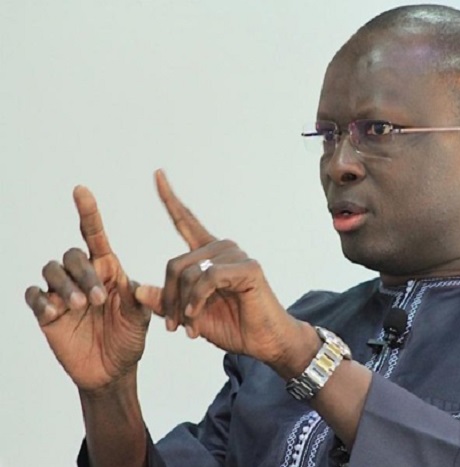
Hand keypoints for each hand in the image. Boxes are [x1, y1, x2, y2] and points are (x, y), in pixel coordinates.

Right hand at [25, 186, 150, 391]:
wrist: (113, 370)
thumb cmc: (129, 338)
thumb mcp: (141, 318)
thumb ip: (139, 300)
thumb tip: (136, 286)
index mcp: (108, 269)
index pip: (94, 235)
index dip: (88, 212)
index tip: (81, 190)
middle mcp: (84, 276)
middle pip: (72, 256)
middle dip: (83, 274)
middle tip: (97, 299)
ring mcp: (63, 293)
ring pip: (52, 270)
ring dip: (64, 285)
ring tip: (79, 305)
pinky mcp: (46, 313)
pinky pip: (34, 295)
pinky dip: (41, 299)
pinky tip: (53, 312)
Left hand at [135, 171, 317, 373]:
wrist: (264, 342)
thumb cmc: (232, 325)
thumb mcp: (190, 314)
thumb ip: (166, 302)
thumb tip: (136, 288)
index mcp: (208, 254)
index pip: (185, 221)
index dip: (170, 198)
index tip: (158, 174)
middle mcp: (221, 248)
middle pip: (175, 263)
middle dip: (168, 299)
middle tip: (172, 327)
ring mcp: (236, 255)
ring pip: (189, 273)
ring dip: (183, 305)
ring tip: (188, 327)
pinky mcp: (248, 268)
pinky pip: (208, 278)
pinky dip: (196, 301)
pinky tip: (196, 318)